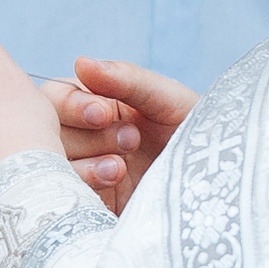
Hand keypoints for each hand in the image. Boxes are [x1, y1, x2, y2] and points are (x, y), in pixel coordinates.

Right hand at [52, 58, 196, 212]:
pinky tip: (117, 186)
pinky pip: (67, 198)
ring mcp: (85, 174)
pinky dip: (87, 190)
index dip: (73, 105)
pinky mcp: (92, 206)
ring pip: (52, 167)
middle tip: (130, 141)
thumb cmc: (199, 134)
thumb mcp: (168, 100)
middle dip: (87, 137)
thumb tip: (81, 62)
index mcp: (97, 105)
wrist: (221, 190)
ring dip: (85, 165)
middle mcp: (84, 138)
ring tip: (122, 168)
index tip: (103, 113)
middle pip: (47, 133)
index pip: (56, 98)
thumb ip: (126, 79)